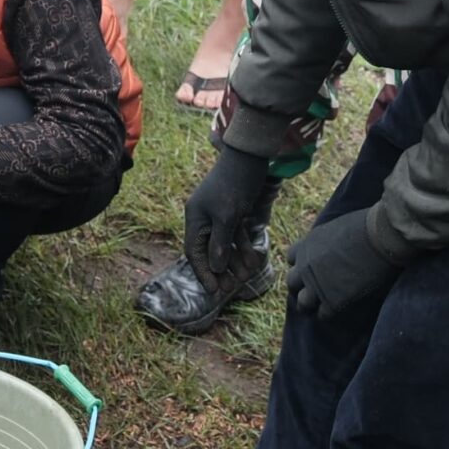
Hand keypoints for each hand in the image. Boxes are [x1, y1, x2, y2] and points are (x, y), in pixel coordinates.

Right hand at [183, 145, 272, 277]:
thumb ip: (220, 243)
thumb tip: (215, 268)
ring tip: (246, 276)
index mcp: (195, 217)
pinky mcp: (233, 212)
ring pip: (224, 244)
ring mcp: (219, 215)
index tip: (214, 291)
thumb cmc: (235, 184)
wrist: (250, 157)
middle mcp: (204, 217)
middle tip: (231, 288)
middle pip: (209, 251)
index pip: (195, 252)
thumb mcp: (227, 216)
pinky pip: (235, 235)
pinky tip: (253, 259)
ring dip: (234, 260)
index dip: (203, 273)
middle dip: (220, 270)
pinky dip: (243, 247)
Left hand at [285, 208, 395, 317]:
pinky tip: (341, 309)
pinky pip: (323, 315)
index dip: (302, 264)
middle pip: (292, 282)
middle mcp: (306, 265)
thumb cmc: (366, 226)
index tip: (313, 267)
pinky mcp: (332, 301)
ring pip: (302, 303)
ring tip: (325, 305)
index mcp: (307, 245)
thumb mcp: (335, 228)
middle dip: (302, 286)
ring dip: (312, 304)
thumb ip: (325, 243)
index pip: (291, 258)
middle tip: (316, 289)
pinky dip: (330, 314)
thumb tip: (331, 250)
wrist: (381, 237)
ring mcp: (317, 285)